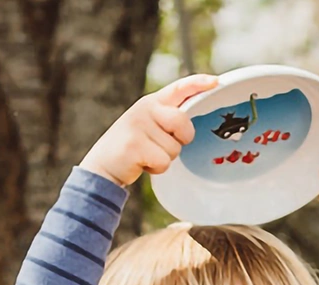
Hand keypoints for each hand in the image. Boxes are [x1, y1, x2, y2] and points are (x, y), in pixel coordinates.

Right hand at [80, 74, 218, 186]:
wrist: (103, 166)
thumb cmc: (133, 148)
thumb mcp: (148, 126)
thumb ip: (167, 120)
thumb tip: (190, 125)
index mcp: (151, 102)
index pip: (179, 88)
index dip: (198, 83)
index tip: (215, 82)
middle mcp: (145, 109)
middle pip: (183, 123)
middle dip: (181, 140)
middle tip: (164, 145)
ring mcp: (138, 126)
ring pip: (174, 149)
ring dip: (165, 159)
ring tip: (146, 155)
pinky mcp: (135, 146)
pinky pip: (164, 162)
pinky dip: (156, 169)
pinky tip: (141, 164)